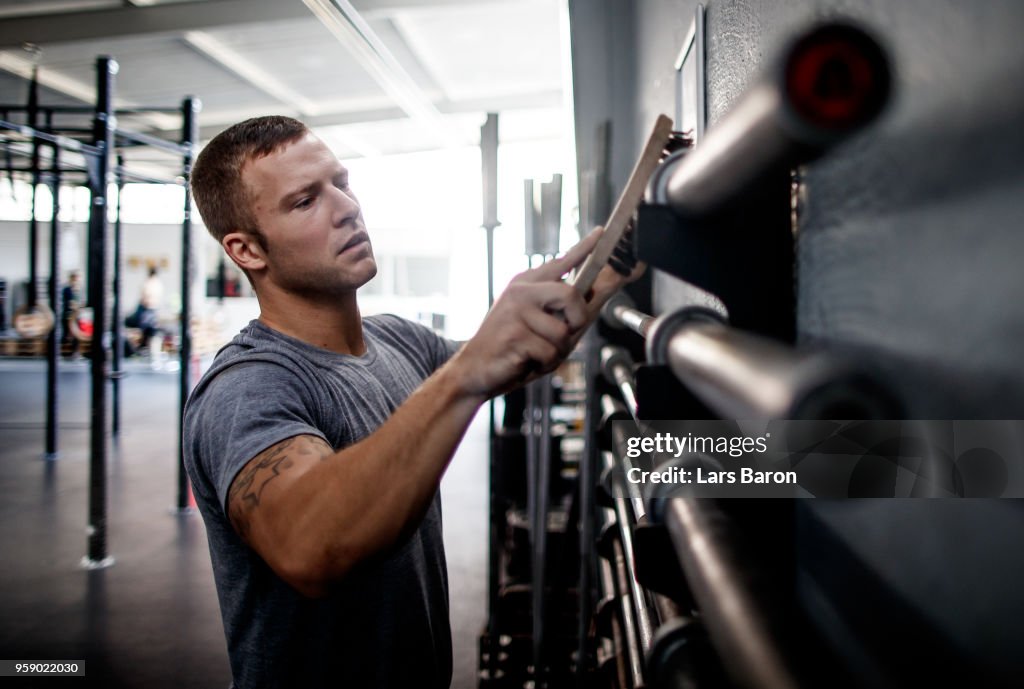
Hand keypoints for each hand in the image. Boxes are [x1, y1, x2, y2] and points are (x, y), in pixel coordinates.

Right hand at [452, 228, 601, 397]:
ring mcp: (515, 311)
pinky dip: (543, 364)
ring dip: (556, 352)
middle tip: (568, 333)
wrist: (474, 370)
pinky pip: (549, 352)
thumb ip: (564, 310)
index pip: (560, 262)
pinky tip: (525, 361)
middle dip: (578, 319)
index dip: (584, 248)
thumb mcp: (537, 324)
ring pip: (562, 333)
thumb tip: (597, 295)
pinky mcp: (514, 335)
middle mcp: (521, 291)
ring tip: (535, 353)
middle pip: (570, 295)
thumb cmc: (510, 348)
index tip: (600, 233)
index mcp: (526, 285)